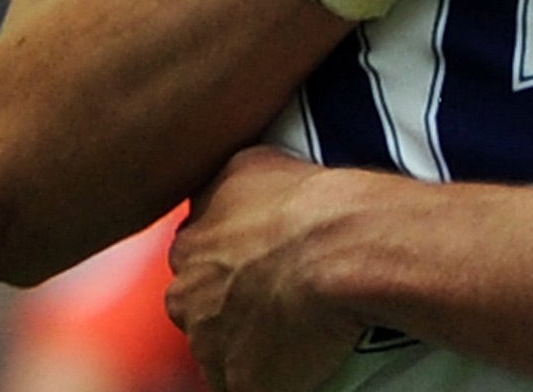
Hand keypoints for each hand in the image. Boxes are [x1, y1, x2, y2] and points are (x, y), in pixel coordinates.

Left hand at [169, 149, 363, 391]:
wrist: (345, 248)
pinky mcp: (240, 383)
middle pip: (202, 307)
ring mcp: (211, 345)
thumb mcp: (252, 163)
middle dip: (231, 305)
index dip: (229, 264)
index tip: (259, 263)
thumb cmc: (312, 202)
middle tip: (278, 295)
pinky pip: (248, 384)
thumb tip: (230, 193)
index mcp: (190, 246)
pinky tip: (303, 356)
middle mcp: (188, 296)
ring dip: (250, 343)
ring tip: (298, 326)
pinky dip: (272, 376)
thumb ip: (224, 188)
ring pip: (223, 350)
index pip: (197, 261)